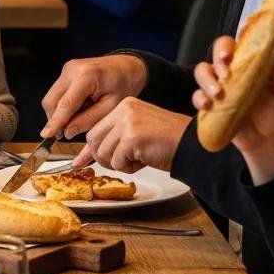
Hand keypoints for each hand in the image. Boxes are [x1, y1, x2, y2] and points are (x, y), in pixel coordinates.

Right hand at [40, 54, 147, 138]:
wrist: (127, 66)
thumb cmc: (123, 86)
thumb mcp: (111, 107)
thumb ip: (88, 120)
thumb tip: (67, 132)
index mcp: (86, 76)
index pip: (65, 104)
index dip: (55, 121)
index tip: (46, 135)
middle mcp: (72, 69)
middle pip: (52, 100)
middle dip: (55, 119)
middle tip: (66, 132)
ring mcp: (67, 68)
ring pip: (52, 97)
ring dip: (59, 112)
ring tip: (78, 117)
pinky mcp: (66, 70)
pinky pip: (57, 92)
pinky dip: (63, 104)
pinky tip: (79, 107)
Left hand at [70, 96, 189, 171]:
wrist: (192, 145)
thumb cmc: (168, 142)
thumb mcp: (137, 132)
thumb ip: (115, 138)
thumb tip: (86, 155)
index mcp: (124, 105)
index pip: (96, 129)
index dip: (93, 149)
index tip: (81, 162)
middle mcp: (124, 110)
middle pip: (94, 140)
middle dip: (103, 158)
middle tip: (123, 163)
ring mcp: (127, 122)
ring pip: (103, 153)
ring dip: (119, 164)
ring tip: (138, 159)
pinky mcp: (132, 137)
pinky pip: (117, 161)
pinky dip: (129, 167)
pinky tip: (145, 160)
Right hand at [192, 37, 273, 183]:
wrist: (270, 143)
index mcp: (249, 66)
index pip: (234, 47)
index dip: (227, 46)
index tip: (229, 55)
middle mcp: (231, 74)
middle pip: (214, 57)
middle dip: (216, 63)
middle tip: (225, 74)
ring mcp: (219, 89)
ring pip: (202, 73)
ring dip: (206, 80)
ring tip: (218, 93)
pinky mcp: (211, 105)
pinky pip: (197, 97)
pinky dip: (199, 98)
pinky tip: (208, 105)